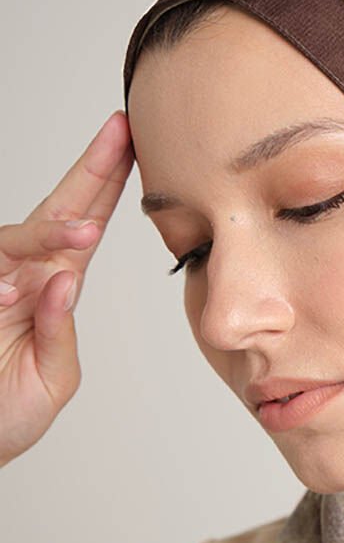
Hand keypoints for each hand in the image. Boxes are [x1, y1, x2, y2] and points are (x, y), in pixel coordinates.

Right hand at [0, 112, 133, 465]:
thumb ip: (59, 330)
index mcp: (54, 285)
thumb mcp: (54, 376)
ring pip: (16, 240)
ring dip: (50, 232)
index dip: (108, 184)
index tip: (132, 145)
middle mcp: (23, 275)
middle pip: (57, 210)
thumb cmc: (12, 409)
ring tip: (86, 232)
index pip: (85, 225)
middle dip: (90, 169)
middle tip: (118, 132)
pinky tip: (11, 295)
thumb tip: (63, 281)